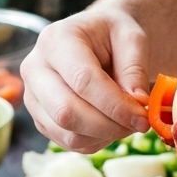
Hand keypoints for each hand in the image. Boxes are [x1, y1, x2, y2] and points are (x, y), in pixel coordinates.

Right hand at [20, 6, 149, 151]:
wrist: (95, 37)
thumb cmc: (112, 34)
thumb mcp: (132, 38)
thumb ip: (135, 69)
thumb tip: (137, 104)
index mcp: (56, 40)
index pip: (82, 80)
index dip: (115, 105)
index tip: (143, 117)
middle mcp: (35, 68)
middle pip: (67, 111)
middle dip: (109, 125)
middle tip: (139, 124)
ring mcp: (32, 96)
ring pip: (66, 132)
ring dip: (104, 136)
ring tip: (127, 122)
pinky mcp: (39, 117)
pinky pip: (67, 142)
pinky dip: (95, 141)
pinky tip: (112, 125)